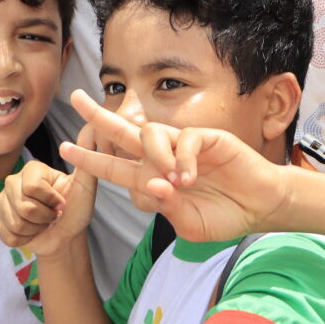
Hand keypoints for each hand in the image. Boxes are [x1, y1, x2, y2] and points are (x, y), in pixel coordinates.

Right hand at [0, 157, 96, 257]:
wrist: (67, 236)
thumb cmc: (77, 209)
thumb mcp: (86, 185)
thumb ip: (88, 158)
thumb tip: (91, 127)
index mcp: (32, 169)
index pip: (32, 188)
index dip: (51, 201)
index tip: (62, 203)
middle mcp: (13, 181)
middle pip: (23, 206)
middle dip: (45, 217)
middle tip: (53, 214)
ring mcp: (2, 200)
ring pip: (16, 222)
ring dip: (36, 229)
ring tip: (43, 223)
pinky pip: (9, 235)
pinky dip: (26, 239)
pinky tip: (33, 231)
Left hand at [58, 89, 289, 241]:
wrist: (259, 207)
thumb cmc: (224, 216)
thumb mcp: (188, 225)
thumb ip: (166, 208)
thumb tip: (152, 184)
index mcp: (153, 180)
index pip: (114, 168)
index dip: (90, 159)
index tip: (64, 148)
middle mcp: (163, 158)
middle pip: (124, 133)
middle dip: (99, 117)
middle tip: (76, 99)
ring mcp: (184, 146)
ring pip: (152, 133)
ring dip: (155, 157)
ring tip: (173, 182)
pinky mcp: (207, 137)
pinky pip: (186, 139)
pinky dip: (183, 159)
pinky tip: (190, 178)